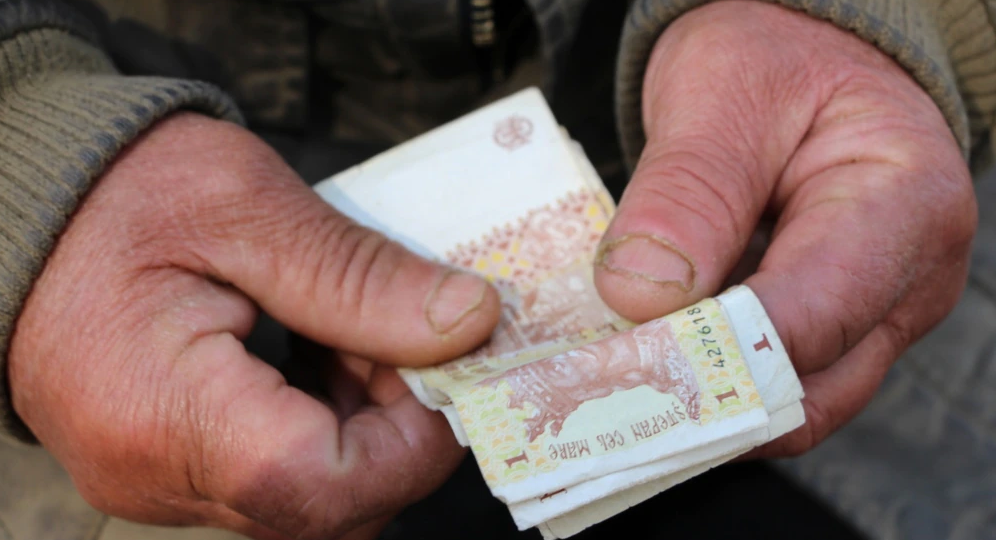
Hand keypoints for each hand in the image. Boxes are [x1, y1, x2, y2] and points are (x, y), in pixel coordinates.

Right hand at [8, 114, 499, 538]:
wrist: (18, 195)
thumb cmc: (116, 189)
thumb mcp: (250, 208)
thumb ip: (361, 278)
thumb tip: (469, 324)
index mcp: (166, 415)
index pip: (324, 488)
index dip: (415, 440)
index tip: (448, 361)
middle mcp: (156, 474)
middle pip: (325, 504)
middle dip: (396, 423)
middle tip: (401, 329)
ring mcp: (159, 478)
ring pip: (308, 493)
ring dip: (362, 418)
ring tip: (352, 325)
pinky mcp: (168, 461)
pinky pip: (274, 470)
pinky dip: (323, 416)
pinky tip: (319, 344)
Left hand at [595, 1, 975, 456]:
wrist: (800, 56)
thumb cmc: (773, 58)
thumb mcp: (720, 91)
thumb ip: (687, 193)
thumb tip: (641, 297)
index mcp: (904, 207)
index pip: (808, 321)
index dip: (708, 358)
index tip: (614, 367)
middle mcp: (908, 281)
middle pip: (806, 391)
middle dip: (698, 404)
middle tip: (594, 397)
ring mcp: (874, 315)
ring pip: (784, 402)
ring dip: (695, 402)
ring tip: (605, 384)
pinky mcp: (830, 328)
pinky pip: (766, 379)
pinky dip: (701, 380)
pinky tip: (636, 363)